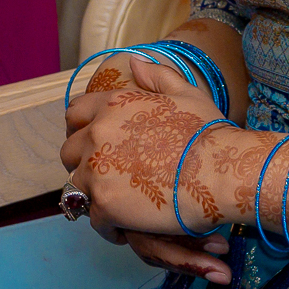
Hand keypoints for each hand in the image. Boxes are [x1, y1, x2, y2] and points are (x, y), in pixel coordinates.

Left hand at [61, 56, 237, 281]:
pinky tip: (127, 227)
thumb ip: (155, 77)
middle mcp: (97, 135)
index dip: (81, 129)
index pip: (74, 114)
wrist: (220, 172)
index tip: (94, 144)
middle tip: (107, 177)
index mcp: (112, 106)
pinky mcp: (105, 205)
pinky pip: (94, 220)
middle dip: (83, 164)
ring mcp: (97, 171)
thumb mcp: (184, 93)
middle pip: (68, 152)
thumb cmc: (208, 133)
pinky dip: (108, 226)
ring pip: (76, 187)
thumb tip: (134, 62)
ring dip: (93, 195)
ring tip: (117, 204)